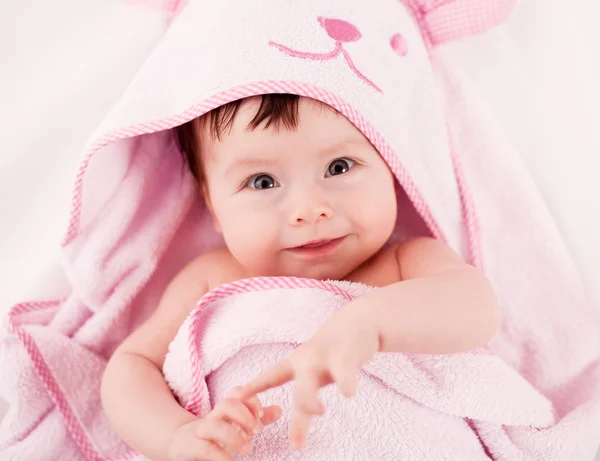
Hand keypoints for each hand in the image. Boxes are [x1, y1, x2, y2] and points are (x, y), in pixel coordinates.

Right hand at [168, 387, 281, 460]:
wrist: (179, 443)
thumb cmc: (214, 434)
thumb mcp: (236, 425)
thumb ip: (256, 418)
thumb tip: (279, 410)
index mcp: (225, 408)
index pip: (238, 393)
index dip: (251, 401)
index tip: (261, 416)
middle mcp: (213, 415)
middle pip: (227, 404)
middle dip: (244, 415)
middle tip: (256, 431)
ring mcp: (201, 430)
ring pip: (214, 424)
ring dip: (234, 436)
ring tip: (248, 449)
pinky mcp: (193, 447)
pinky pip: (207, 449)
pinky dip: (222, 457)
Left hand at [239, 303, 379, 449]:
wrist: (361, 319)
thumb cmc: (337, 347)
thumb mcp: (317, 362)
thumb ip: (310, 383)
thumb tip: (306, 409)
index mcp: (298, 363)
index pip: (271, 377)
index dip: (254, 388)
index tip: (234, 398)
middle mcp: (307, 360)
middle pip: (296, 390)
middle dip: (296, 418)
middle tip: (295, 444)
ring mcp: (325, 357)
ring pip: (311, 382)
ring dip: (310, 399)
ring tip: (318, 412)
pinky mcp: (346, 353)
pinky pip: (344, 371)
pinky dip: (346, 382)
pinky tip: (348, 392)